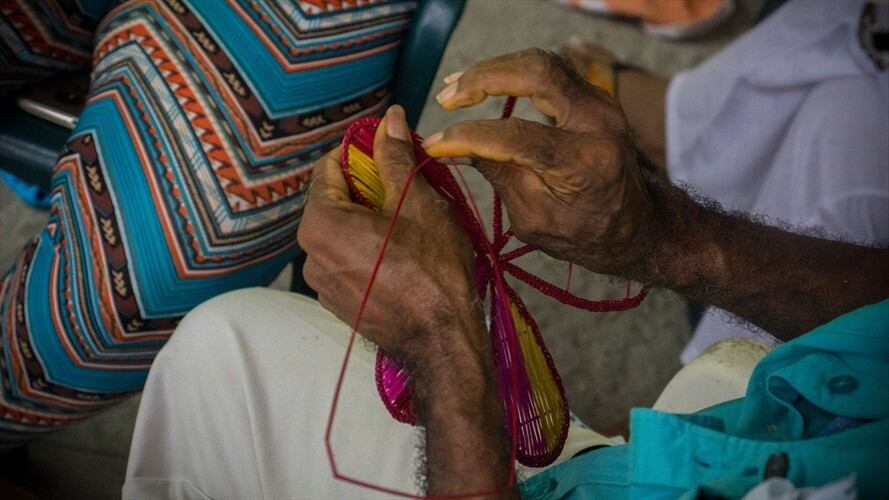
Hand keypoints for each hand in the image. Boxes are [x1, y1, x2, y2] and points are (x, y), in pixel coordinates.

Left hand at [297, 106, 484, 370]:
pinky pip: (347, 261)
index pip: (328, 168)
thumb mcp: (417, 202)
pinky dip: (367, 249)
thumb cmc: (432, 270)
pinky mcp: (338, 304)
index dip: (358, 152)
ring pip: (342, 233)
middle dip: (367, 187)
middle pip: (333, 201)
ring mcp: (322, 283)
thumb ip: (394, 157)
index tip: (386, 148)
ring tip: (408, 223)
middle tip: (405, 186)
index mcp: (320, 223)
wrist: (441, 340)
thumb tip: (388, 119)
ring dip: (368, 220)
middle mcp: (310, 254)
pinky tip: (401, 255)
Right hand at [423, 48, 654, 276]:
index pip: (515, 136)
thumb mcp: (534, 219)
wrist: (637, 226)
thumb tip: (457, 146)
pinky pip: (548, 71)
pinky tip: (481, 83)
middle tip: (446, 99)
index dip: (468, 137)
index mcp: (585, 162)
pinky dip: (511, 73)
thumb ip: (499, 176)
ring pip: (541, 63)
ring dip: (493, 70)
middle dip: (482, 79)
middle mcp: (598, 123)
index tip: (435, 144)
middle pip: (536, 73)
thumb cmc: (584, 234)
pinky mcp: (593, 97)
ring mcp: (601, 103)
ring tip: (455, 87)